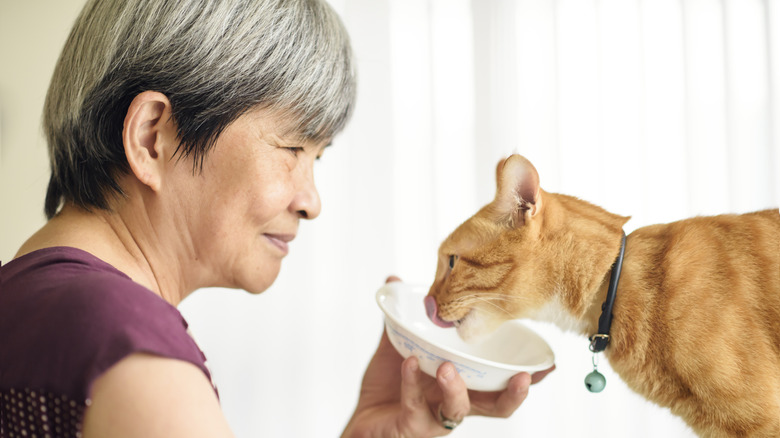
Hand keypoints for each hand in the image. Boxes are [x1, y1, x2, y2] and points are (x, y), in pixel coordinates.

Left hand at [342, 276, 554, 437]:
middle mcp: (454, 403)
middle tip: (521, 375)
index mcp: (461, 384)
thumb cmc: (387, 389)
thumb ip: (401, 318)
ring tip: (447, 367)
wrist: (362, 421)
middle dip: (512, 393)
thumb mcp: (396, 347)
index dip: (526, 377)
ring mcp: (435, 418)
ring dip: (456, 388)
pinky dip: (412, 383)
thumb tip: (395, 280)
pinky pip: (417, 407)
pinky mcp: (412, 427)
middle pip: (496, 407)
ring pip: (459, 411)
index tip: (548, 362)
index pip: (500, 383)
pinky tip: (408, 363)